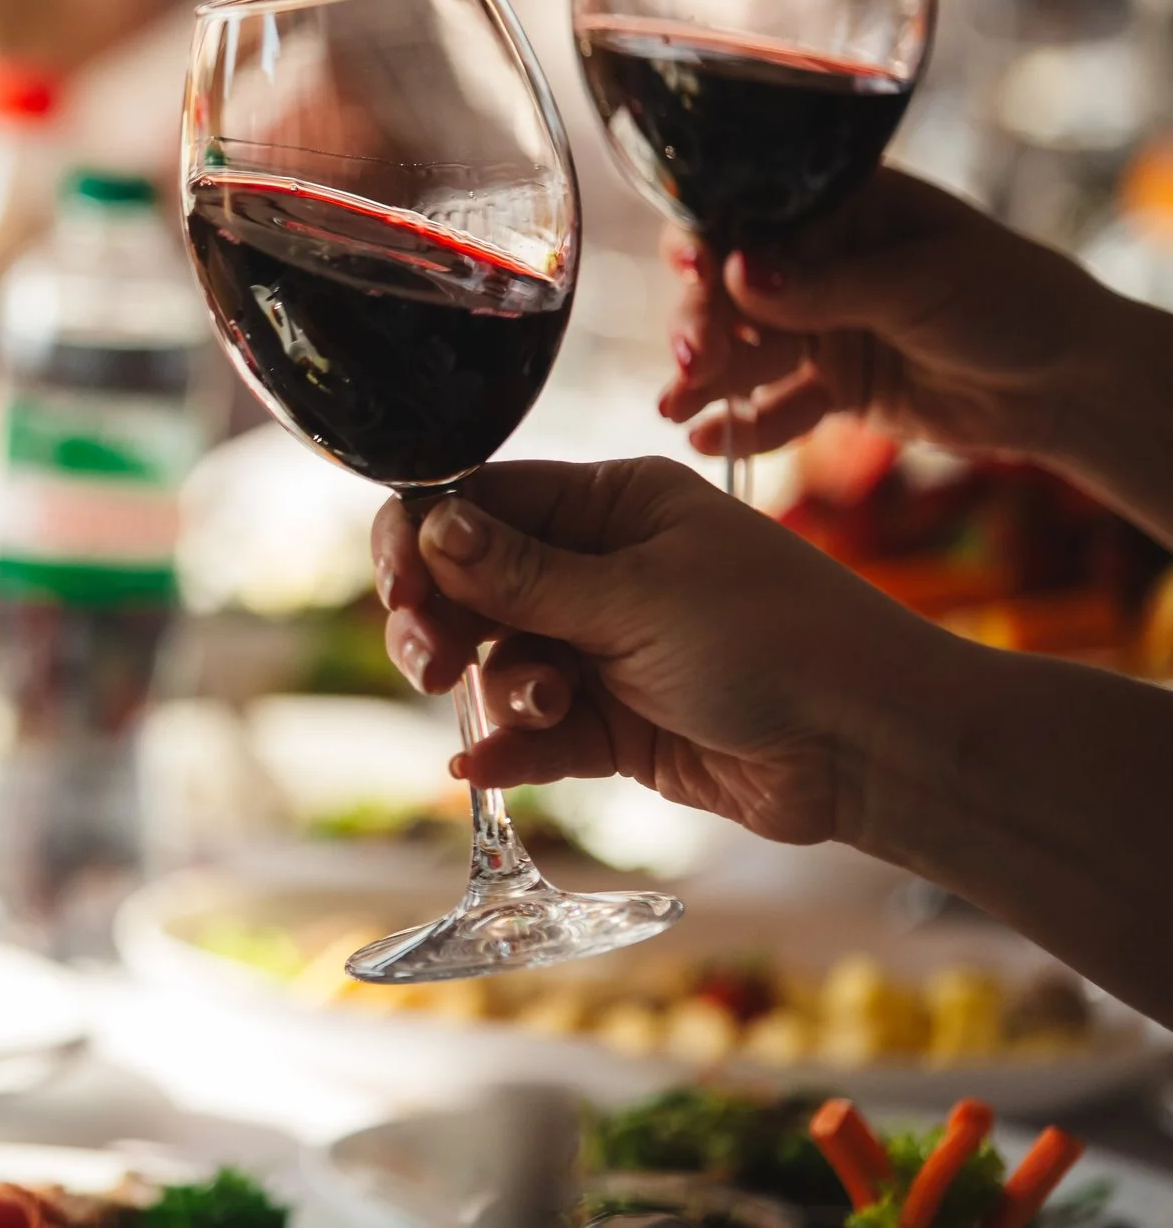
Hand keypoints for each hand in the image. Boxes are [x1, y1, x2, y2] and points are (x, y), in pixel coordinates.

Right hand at [371, 456, 947, 845]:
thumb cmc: (776, 638)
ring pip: (498, 662)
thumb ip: (521, 573)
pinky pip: (534, 731)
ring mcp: (605, 647)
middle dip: (440, 623)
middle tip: (430, 664)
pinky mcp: (615, 724)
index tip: (399, 588)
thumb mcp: (636, 596)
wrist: (870, 746)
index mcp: (611, 504)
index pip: (480, 503)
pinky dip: (509, 746)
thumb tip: (429, 525)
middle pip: (472, 586)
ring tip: (540, 710)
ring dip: (499, 687)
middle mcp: (599, 568)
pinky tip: (482, 767)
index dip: (424, 540)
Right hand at [657, 167, 1118, 461]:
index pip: (750, 216)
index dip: (708, 241)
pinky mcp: (833, 387)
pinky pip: (775, 406)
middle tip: (691, 361)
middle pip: (730, 288)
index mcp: (841, 209)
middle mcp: (819, 263)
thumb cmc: (1014, 300)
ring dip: (707, 378)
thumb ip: (825, 286)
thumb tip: (736, 275)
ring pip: (743, 350)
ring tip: (675, 408)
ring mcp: (822, 326)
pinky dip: (744, 426)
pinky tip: (707, 443)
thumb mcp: (920, 283)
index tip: (693, 270)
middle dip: (701, 322)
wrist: (1070, 384)